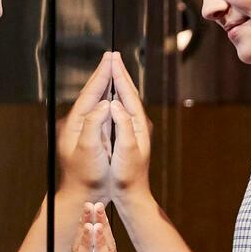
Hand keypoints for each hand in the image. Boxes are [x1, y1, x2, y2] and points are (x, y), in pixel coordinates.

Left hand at [56, 53, 117, 198]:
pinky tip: (111, 95)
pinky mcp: (90, 137)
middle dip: (102, 74)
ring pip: (95, 100)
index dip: (102, 75)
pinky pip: (99, 110)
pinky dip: (106, 98)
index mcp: (77, 123)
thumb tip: (104, 103)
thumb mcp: (89, 149)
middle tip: (111, 56)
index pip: (90, 93)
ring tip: (111, 69)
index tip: (111, 58)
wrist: (82, 195)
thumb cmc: (86, 175)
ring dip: (104, 84)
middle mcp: (78, 123)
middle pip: (91, 92)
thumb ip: (94, 124)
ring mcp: (84, 129)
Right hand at [104, 55, 153, 208]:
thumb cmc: (128, 175)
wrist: (133, 194)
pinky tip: (111, 96)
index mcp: (138, 124)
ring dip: (119, 84)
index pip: (128, 94)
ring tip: (112, 70)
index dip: (119, 76)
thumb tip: (116, 103)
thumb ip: (123, 125)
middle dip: (120, 74)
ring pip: (126, 99)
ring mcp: (135, 129)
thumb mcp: (126, 149)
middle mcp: (139, 124)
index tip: (112, 59)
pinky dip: (116, 97)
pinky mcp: (129, 135)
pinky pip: (122, 109)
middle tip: (113, 57)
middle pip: (130, 93)